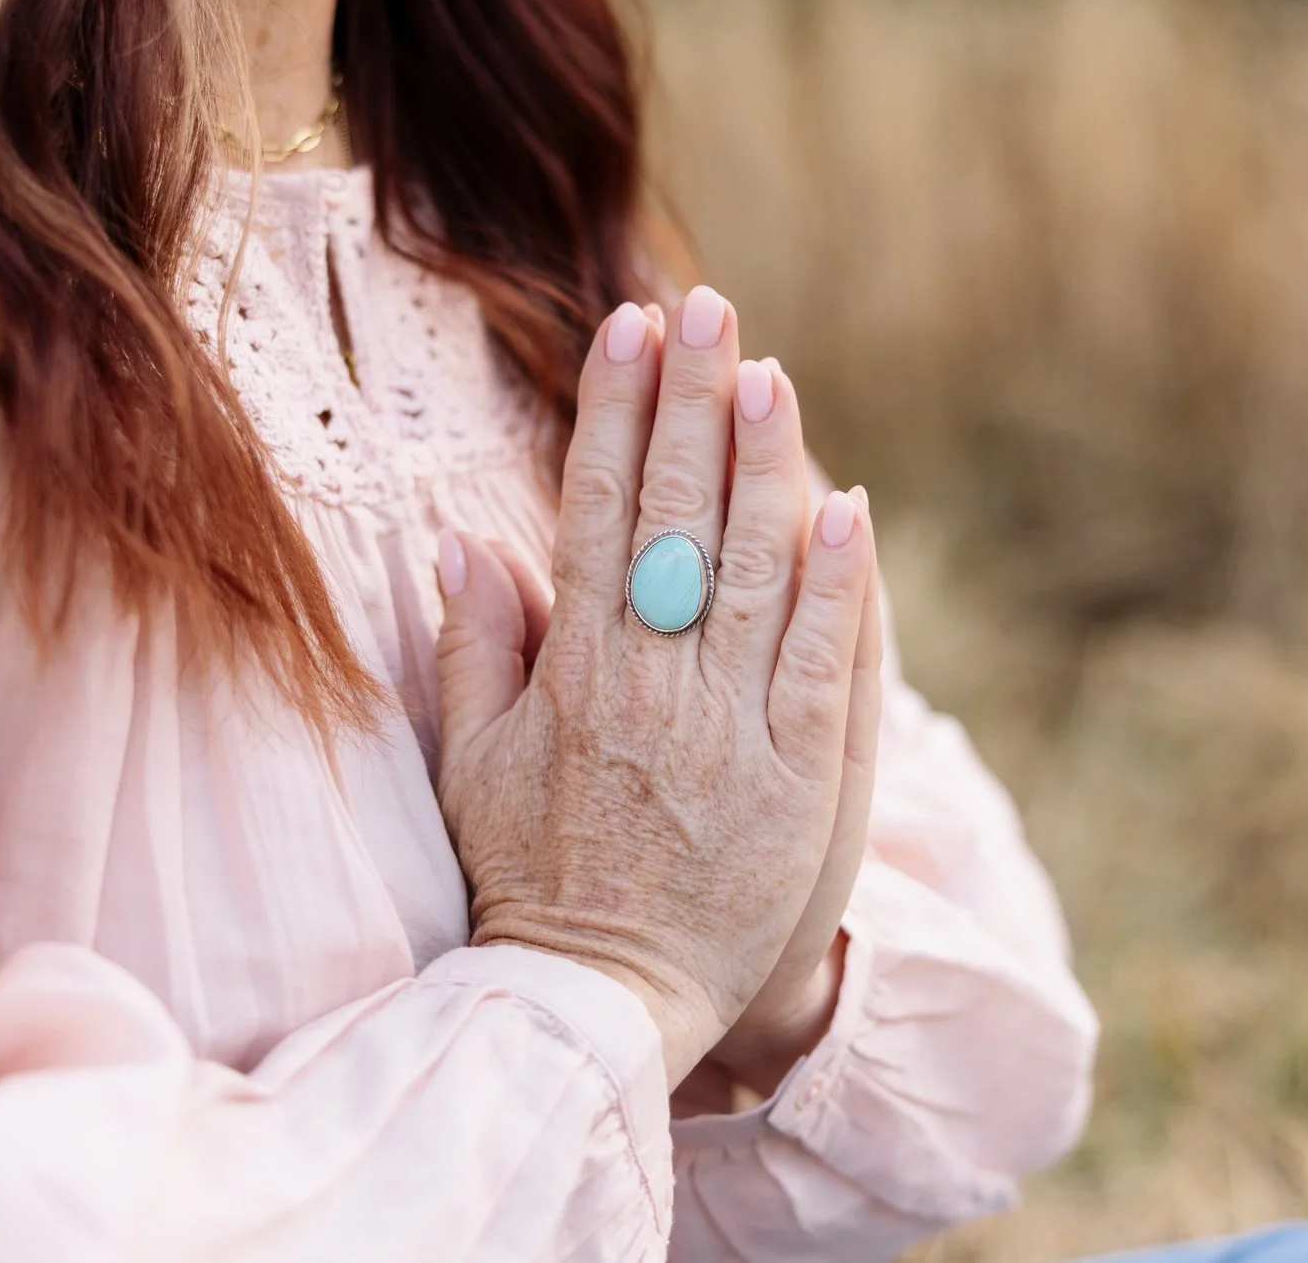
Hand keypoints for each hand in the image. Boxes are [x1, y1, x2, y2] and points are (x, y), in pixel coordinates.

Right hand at [432, 287, 878, 1084]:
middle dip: (691, 403)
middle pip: (676, 518)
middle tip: (708, 306)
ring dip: (764, 467)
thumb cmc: (531, 876)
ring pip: (751, 573)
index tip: (632, 332)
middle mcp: (649, 686)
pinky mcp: (797, 781)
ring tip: (772, 374)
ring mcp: (727, 731)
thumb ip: (476, 647)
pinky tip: (846, 509)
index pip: (597, 513)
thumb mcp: (471, 764)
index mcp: (571, 673)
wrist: (603, 1001)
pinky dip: (836, 587)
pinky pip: (820, 666)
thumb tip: (461, 538)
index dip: (616, 416)